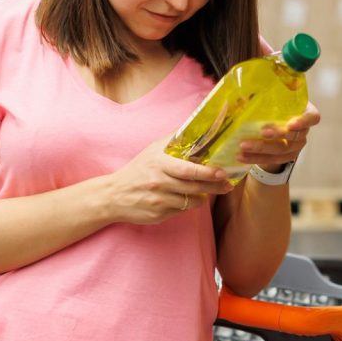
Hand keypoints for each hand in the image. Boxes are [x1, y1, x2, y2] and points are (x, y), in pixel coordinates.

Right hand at [107, 137, 234, 224]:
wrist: (114, 195)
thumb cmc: (137, 170)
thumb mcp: (152, 151)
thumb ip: (174, 140)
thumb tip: (195, 125)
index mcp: (159, 164)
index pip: (188, 170)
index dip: (208, 172)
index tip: (222, 172)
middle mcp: (159, 183)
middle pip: (194, 186)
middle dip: (214, 186)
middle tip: (227, 185)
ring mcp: (159, 201)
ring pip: (191, 201)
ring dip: (202, 197)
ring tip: (207, 191)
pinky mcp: (158, 215)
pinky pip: (181, 211)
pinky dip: (188, 205)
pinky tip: (187, 199)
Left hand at [237, 102, 320, 172]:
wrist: (276, 119)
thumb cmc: (277, 104)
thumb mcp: (275, 97)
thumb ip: (265, 94)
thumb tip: (245, 93)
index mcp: (306, 113)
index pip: (312, 118)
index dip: (303, 122)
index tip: (290, 124)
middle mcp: (303, 131)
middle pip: (294, 136)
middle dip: (277, 135)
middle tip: (262, 132)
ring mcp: (296, 146)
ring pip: (282, 150)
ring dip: (262, 148)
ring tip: (244, 146)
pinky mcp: (286, 156)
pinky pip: (272, 160)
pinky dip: (256, 158)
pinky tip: (242, 156)